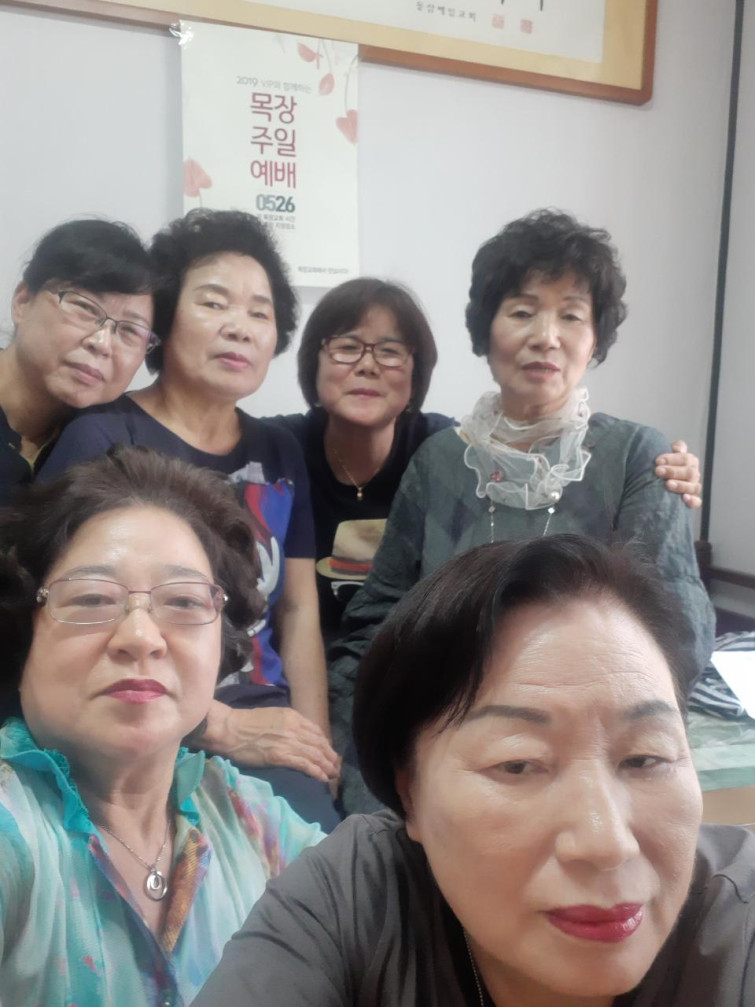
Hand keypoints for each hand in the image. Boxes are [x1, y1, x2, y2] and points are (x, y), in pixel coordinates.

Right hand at [202, 703, 340, 782]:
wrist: (230, 730)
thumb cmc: (246, 723)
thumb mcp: (273, 716)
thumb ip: (288, 723)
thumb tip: (299, 735)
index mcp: (292, 716)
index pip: (316, 731)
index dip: (325, 743)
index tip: (329, 752)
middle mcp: (294, 728)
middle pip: (319, 744)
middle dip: (330, 756)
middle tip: (336, 767)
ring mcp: (288, 742)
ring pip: (315, 755)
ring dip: (326, 766)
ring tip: (332, 775)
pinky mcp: (281, 756)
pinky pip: (304, 764)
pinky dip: (316, 772)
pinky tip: (322, 778)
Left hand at [655, 440, 701, 508]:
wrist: (656, 478)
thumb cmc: (660, 464)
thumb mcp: (665, 454)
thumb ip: (674, 448)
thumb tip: (679, 449)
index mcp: (689, 461)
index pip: (685, 459)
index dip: (672, 459)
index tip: (657, 461)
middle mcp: (693, 474)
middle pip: (690, 472)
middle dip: (673, 471)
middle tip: (658, 471)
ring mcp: (693, 487)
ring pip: (694, 487)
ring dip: (681, 485)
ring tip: (668, 484)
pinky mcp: (692, 500)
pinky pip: (697, 501)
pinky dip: (692, 500)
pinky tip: (684, 498)